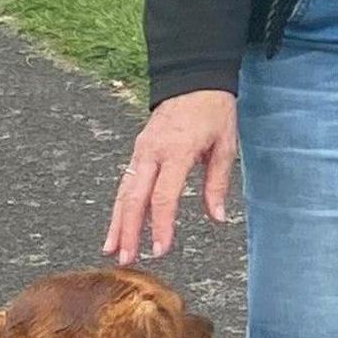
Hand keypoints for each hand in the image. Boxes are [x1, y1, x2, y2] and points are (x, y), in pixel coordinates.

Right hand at [108, 91, 237, 262]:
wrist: (193, 78)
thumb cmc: (213, 111)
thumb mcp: (224, 145)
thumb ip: (217, 183)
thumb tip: (217, 218)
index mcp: (176, 151)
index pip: (163, 196)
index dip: (160, 225)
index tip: (160, 249)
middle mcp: (152, 152)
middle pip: (134, 198)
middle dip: (128, 230)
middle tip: (125, 259)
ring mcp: (141, 150)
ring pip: (124, 191)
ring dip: (117, 222)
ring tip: (112, 250)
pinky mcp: (138, 150)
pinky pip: (126, 181)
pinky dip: (120, 206)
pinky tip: (117, 225)